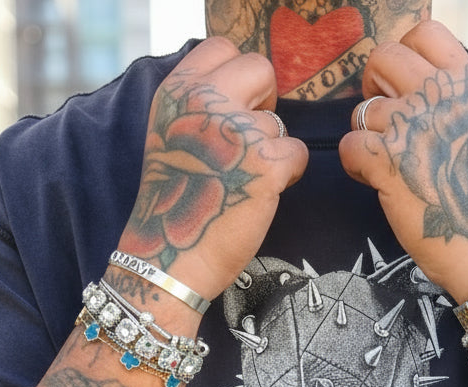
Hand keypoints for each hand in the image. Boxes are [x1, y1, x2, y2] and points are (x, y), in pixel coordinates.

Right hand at [118, 38, 307, 305]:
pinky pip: (297, 153)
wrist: (170, 257)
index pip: (223, 48)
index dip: (239, 76)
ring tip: (242, 181)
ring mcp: (237, 131)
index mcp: (177, 91)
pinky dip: (286, 175)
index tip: (235, 105)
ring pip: (278, 123)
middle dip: (264, 102)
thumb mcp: (169, 134)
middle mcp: (204, 102)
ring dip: (270, 150)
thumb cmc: (174, 201)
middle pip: (260, 69)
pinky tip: (260, 194)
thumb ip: (200, 104)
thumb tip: (248, 90)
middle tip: (250, 139)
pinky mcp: (266, 165)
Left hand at [339, 21, 467, 301]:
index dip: (401, 56)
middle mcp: (441, 95)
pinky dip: (356, 166)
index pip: (423, 33)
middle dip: (374, 90)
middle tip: (385, 125)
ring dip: (368, 138)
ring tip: (391, 166)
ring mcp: (414, 125)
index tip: (401, 86)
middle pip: (382, 58)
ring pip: (363, 111)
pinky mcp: (388, 161)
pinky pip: (348, 145)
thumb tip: (402, 84)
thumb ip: (447, 99)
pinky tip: (377, 182)